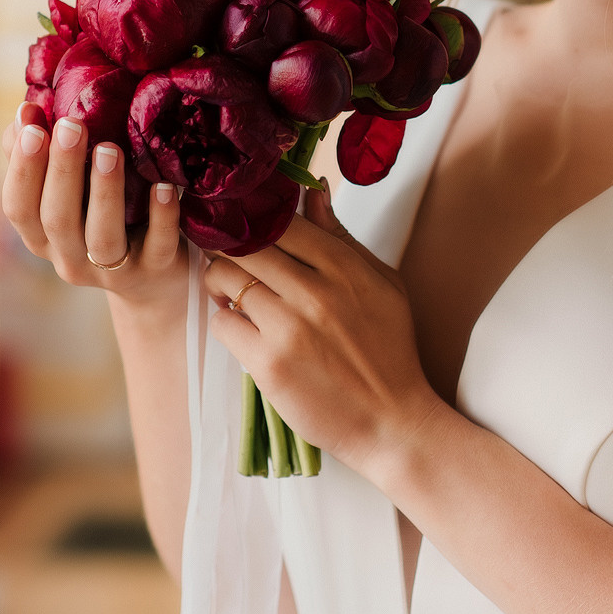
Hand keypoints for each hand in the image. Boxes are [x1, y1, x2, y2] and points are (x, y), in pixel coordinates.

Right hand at [1, 101, 184, 305]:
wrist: (156, 279)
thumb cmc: (105, 218)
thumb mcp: (70, 192)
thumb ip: (44, 156)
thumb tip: (27, 112)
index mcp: (43, 237)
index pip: (19, 208)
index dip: (22, 170)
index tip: (32, 127)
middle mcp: (70, 258)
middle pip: (57, 220)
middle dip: (62, 171)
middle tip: (72, 126)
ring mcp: (114, 270)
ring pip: (102, 238)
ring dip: (104, 192)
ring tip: (109, 149)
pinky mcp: (155, 270)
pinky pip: (157, 246)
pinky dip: (161, 216)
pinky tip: (163, 186)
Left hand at [203, 185, 441, 480]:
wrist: (391, 420)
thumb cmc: (389, 350)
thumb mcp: (382, 284)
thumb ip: (342, 239)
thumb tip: (313, 193)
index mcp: (345, 267)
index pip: (282, 221)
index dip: (254, 217)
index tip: (243, 222)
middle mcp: (316, 292)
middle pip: (245, 244)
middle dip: (227, 246)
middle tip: (225, 254)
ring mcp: (289, 328)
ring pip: (226, 279)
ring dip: (220, 283)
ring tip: (232, 294)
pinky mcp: (268, 364)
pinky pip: (223, 324)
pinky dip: (227, 324)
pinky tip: (245, 331)